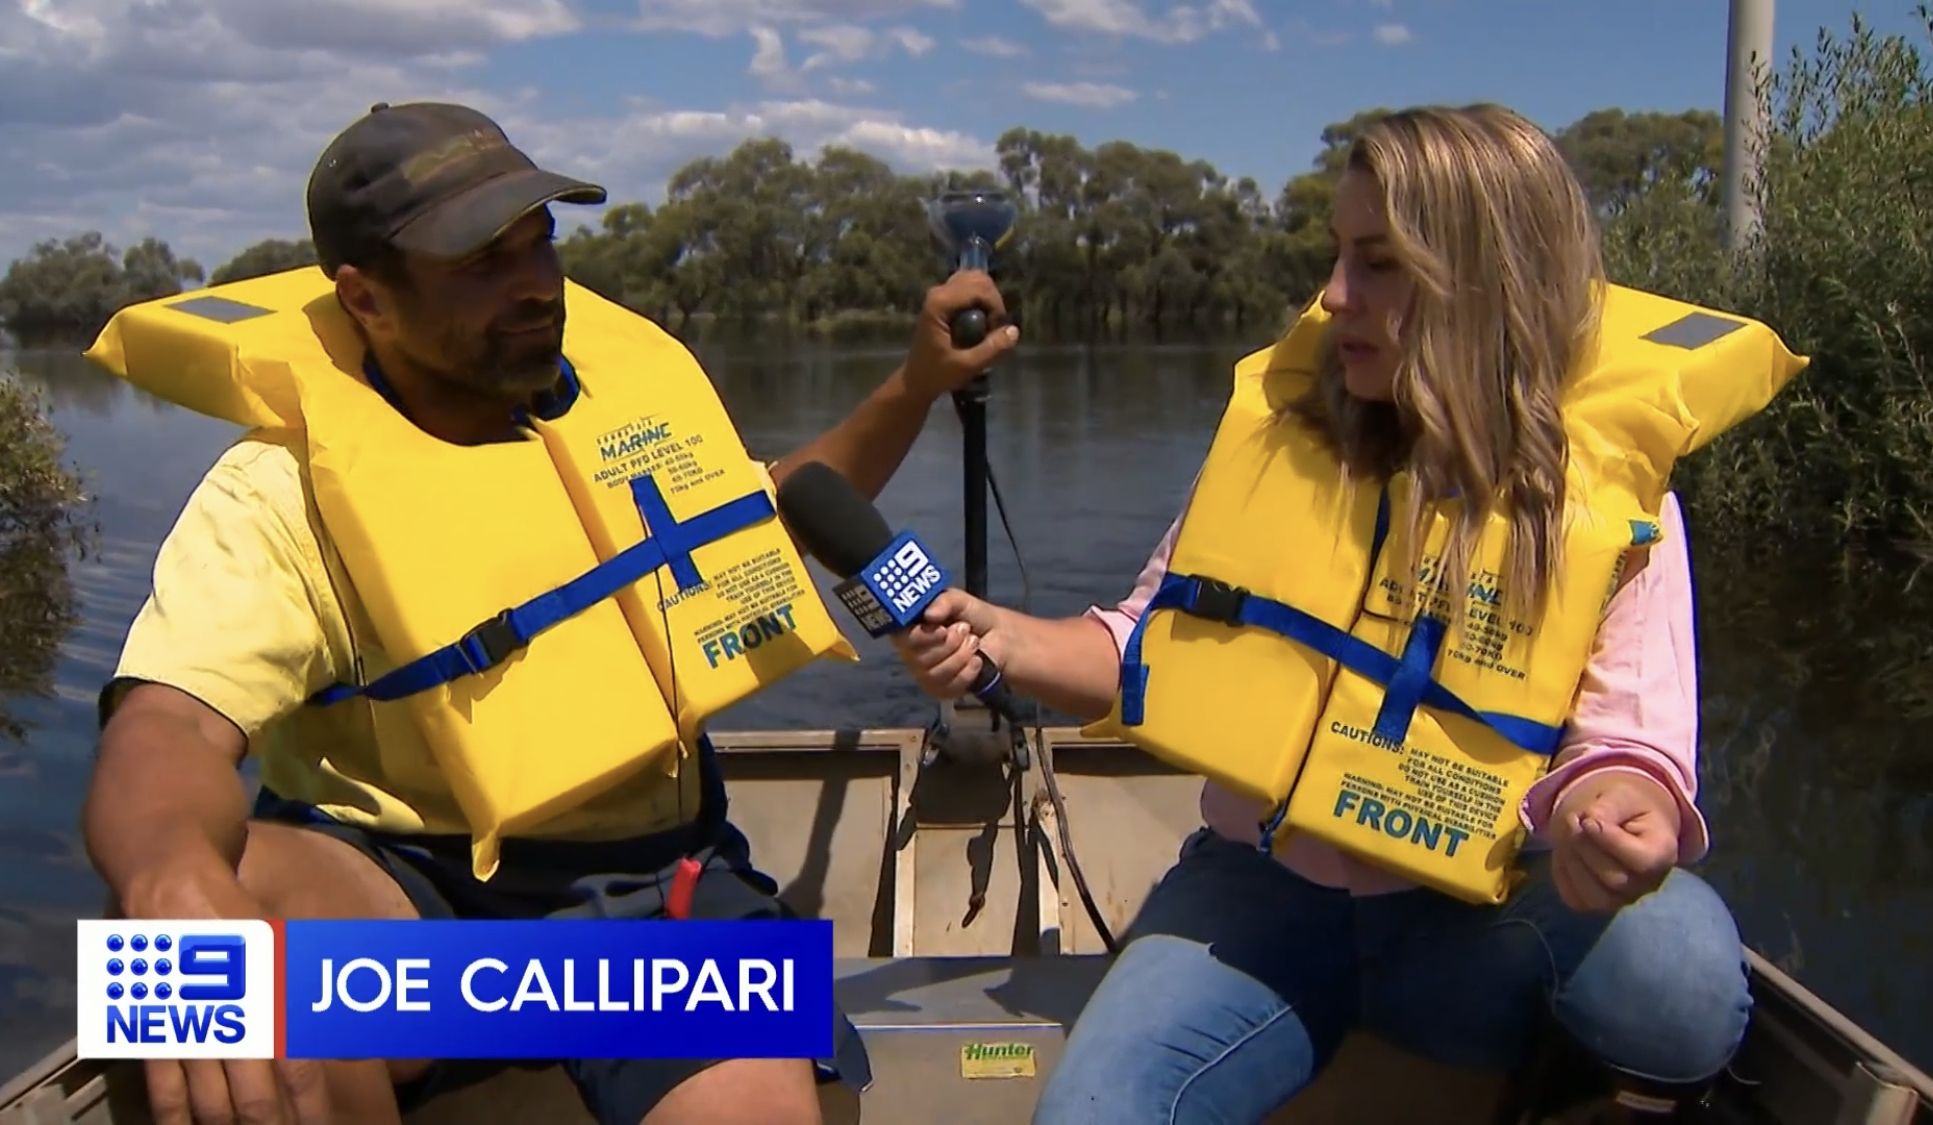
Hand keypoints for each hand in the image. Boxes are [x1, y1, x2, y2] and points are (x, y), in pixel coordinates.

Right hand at [123, 855, 334, 1123]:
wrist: (172, 884)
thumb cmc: (239, 918)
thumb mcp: (286, 948)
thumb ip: (312, 993)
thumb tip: (349, 1036)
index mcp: (268, 994)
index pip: (296, 1065)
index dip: (310, 1104)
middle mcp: (229, 1017)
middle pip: (253, 1096)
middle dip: (270, 1124)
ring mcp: (187, 1027)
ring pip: (210, 1101)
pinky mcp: (151, 1029)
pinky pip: (163, 1086)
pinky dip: (175, 1117)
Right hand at [891, 588, 1007, 699]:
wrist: (998, 636)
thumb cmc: (971, 615)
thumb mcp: (959, 600)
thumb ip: (943, 601)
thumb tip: (929, 614)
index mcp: (909, 627)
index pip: (900, 637)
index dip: (919, 636)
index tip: (941, 629)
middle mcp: (911, 652)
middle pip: (917, 658)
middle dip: (948, 643)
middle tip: (965, 628)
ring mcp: (925, 674)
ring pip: (935, 673)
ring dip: (961, 655)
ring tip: (974, 641)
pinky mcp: (941, 690)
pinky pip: (950, 686)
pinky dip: (968, 671)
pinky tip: (977, 659)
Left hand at [901, 270, 1020, 399]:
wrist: (915, 380)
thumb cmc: (937, 374)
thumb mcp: (967, 366)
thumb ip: (991, 349)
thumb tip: (1014, 330)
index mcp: (939, 304)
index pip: (979, 288)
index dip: (995, 306)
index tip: (996, 331)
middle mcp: (938, 292)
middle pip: (979, 278)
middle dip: (993, 300)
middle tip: (993, 327)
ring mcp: (940, 293)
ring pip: (975, 280)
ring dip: (988, 299)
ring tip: (987, 323)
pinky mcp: (943, 299)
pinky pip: (969, 288)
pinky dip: (981, 299)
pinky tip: (980, 320)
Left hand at [1547, 771, 1682, 913]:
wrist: (1621, 820)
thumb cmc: (1627, 806)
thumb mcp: (1622, 796)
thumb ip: (1608, 807)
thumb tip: (1590, 822)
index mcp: (1663, 852)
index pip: (1641, 860)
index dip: (1608, 841)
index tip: (1587, 819)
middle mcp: (1648, 883)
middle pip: (1615, 880)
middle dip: (1585, 849)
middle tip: (1572, 820)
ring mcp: (1624, 898)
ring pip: (1594, 898)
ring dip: (1571, 863)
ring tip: (1566, 834)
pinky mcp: (1599, 903)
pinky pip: (1575, 899)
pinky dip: (1563, 875)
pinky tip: (1565, 851)